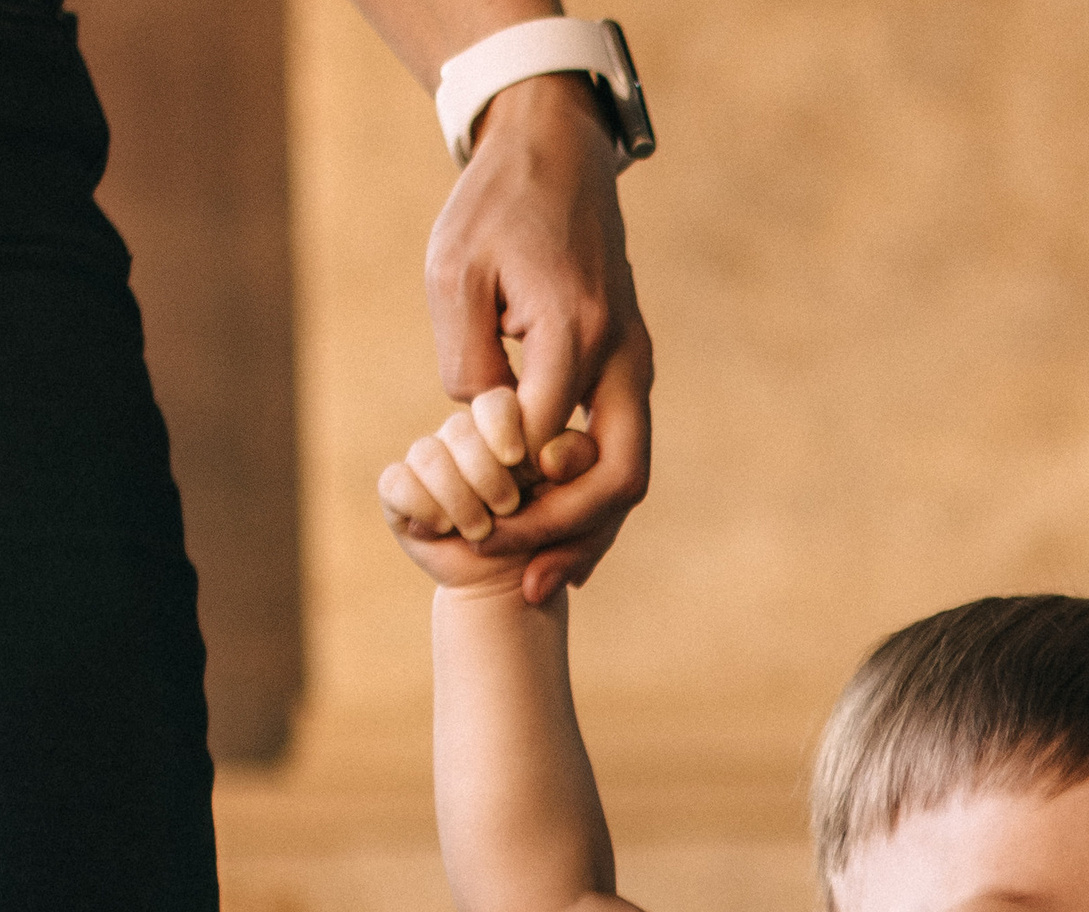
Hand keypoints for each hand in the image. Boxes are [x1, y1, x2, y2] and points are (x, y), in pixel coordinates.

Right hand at [380, 385, 597, 590]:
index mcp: (501, 426)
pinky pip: (396, 483)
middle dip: (486, 477)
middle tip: (508, 509)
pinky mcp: (398, 490)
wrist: (512, 584)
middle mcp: (459, 436)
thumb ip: (576, 462)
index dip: (504, 430)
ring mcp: (426, 460)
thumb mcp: (574, 497)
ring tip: (481, 531)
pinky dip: (423, 507)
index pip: (494, 403)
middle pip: (459, 430)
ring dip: (459, 499)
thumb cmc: (545, 536)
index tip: (520, 463)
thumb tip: (548, 452)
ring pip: (427, 455)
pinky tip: (443, 528)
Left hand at [423, 74, 652, 603]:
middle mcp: (621, 354)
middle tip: (522, 579)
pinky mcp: (629, 371)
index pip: (547, 441)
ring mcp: (634, 364)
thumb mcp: (454, 268)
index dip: (509, 493)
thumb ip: (466, 357)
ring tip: (542, 584)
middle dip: (567, 538)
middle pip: (616, 478)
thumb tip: (482, 432)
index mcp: (576, 328)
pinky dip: (594, 508)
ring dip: (588, 537)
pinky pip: (622, 454)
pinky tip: (563, 549)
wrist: (556, 150)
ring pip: (628, 475)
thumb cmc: (495, 205)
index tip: (466, 520)